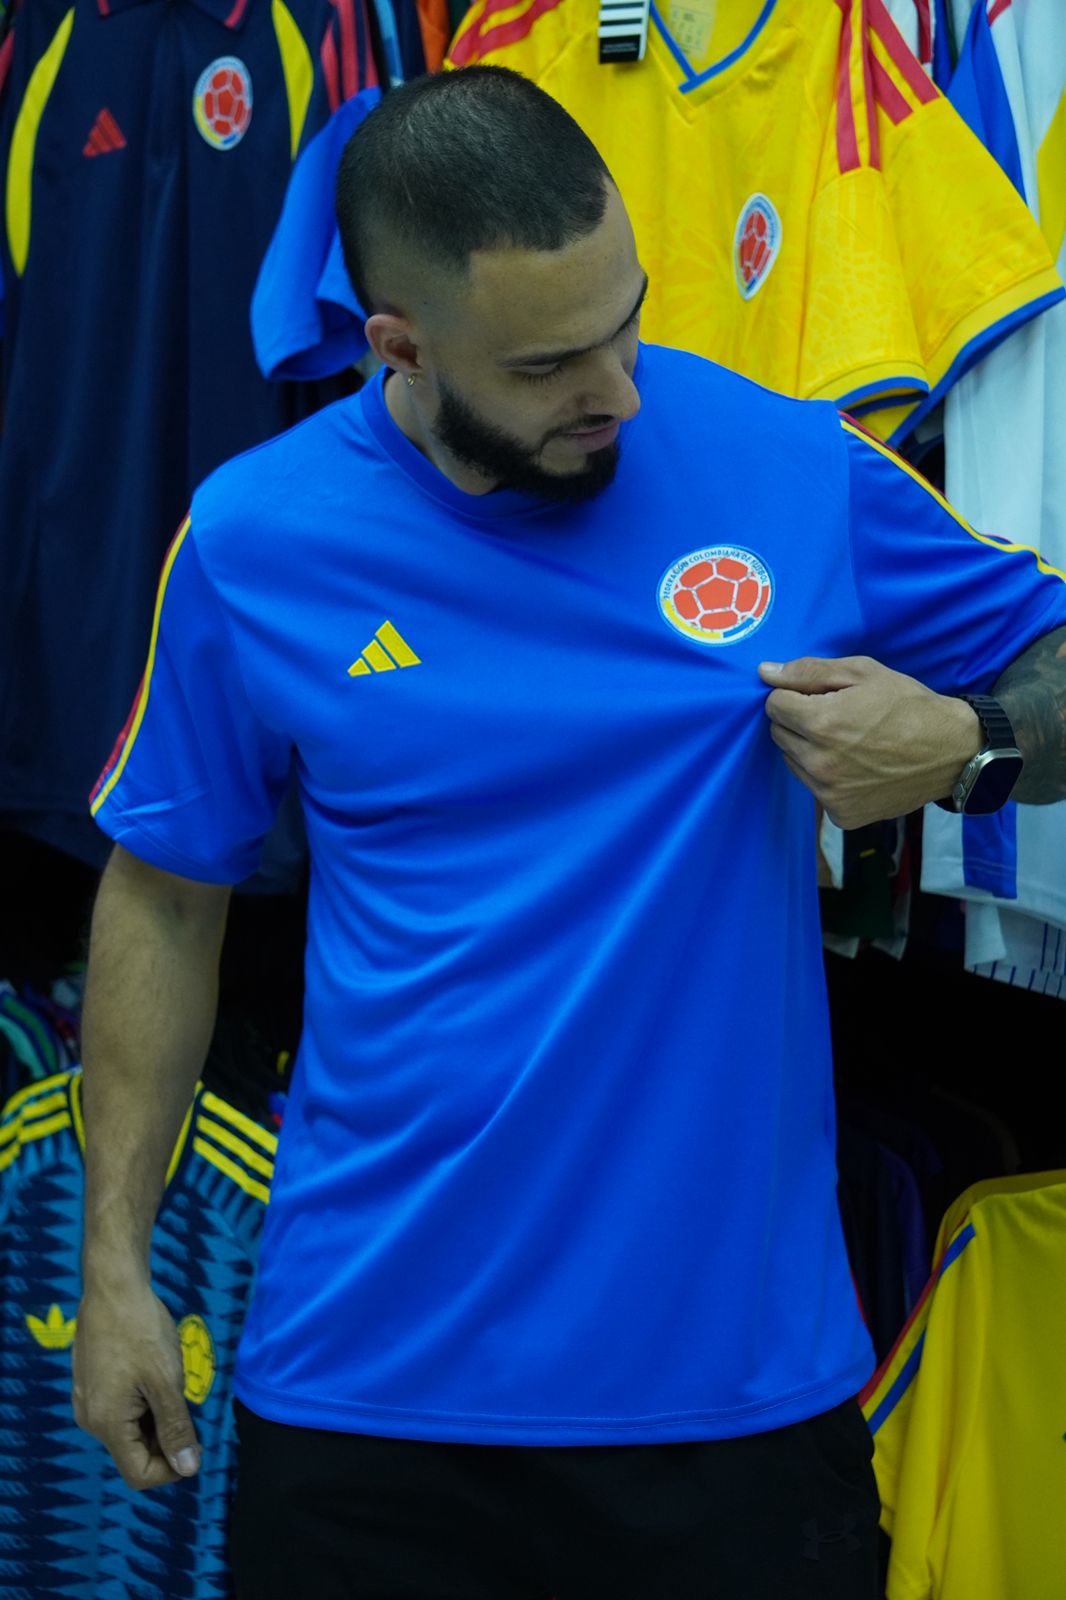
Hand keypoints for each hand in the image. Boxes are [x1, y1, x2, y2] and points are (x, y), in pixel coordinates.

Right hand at [73, 1280, 200, 1491]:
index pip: (138, 1474)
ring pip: (129, 1429)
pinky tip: (155, 1373)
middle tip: (188, 1404)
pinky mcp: (91, 1382)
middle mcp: (91, 1419)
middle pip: (133, 1452)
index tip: (197, 1442)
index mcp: (106, 1424)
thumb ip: (176, 1427)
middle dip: (166, 1439)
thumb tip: (188, 1469)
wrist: (113, 1286)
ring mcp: (88, 1400)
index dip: (172, 1468)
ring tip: (171, 1383)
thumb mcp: (165, 1380)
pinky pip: (120, 1409)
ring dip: (156, 1418)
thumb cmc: (141, 1331)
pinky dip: (143, 1403)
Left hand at [758, 655, 980, 828]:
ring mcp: (828, 793)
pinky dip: (827, 778)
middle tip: (838, 717)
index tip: (822, 696)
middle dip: (799, 721)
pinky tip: (857, 767)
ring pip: (793, 762)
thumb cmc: (908, 705)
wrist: (951, 752)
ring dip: (809, 750)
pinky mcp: (841, 814)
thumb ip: (809, 671)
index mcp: (820, 723)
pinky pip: (815, 789)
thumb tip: (765, 672)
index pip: (774, 705)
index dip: (795, 695)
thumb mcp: (863, 672)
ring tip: (849, 742)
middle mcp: (818, 763)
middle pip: (779, 735)